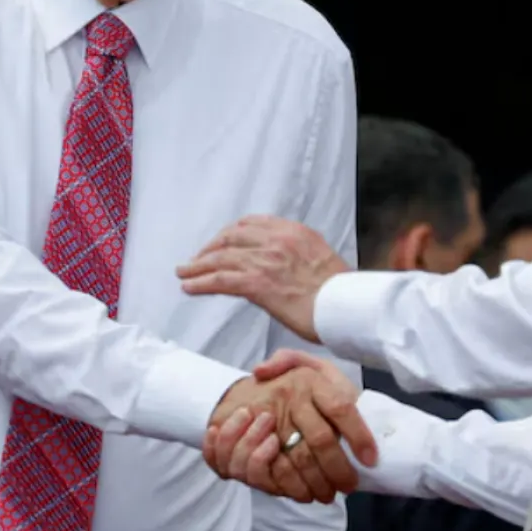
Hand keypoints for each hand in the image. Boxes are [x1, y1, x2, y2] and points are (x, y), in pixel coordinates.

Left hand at [178, 215, 348, 342]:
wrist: (347, 306)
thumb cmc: (339, 291)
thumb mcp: (319, 257)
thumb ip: (296, 254)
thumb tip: (282, 264)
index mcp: (293, 231)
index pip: (251, 224)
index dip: (229, 234)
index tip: (220, 243)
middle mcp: (277, 240)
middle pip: (231, 238)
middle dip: (210, 248)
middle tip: (197, 260)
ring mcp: (266, 260)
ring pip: (221, 258)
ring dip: (198, 266)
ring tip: (184, 273)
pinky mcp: (259, 284)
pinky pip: (221, 280)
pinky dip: (202, 282)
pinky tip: (190, 287)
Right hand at [206, 361, 376, 502]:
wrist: (244, 395)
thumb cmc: (292, 385)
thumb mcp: (311, 366)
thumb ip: (329, 371)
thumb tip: (333, 389)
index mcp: (310, 379)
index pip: (340, 408)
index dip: (359, 436)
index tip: (371, 460)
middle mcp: (290, 397)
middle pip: (321, 440)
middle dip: (339, 469)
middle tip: (350, 486)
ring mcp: (268, 419)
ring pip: (300, 458)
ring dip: (318, 482)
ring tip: (330, 493)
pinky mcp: (250, 440)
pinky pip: (275, 468)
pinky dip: (293, 486)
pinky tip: (306, 493)